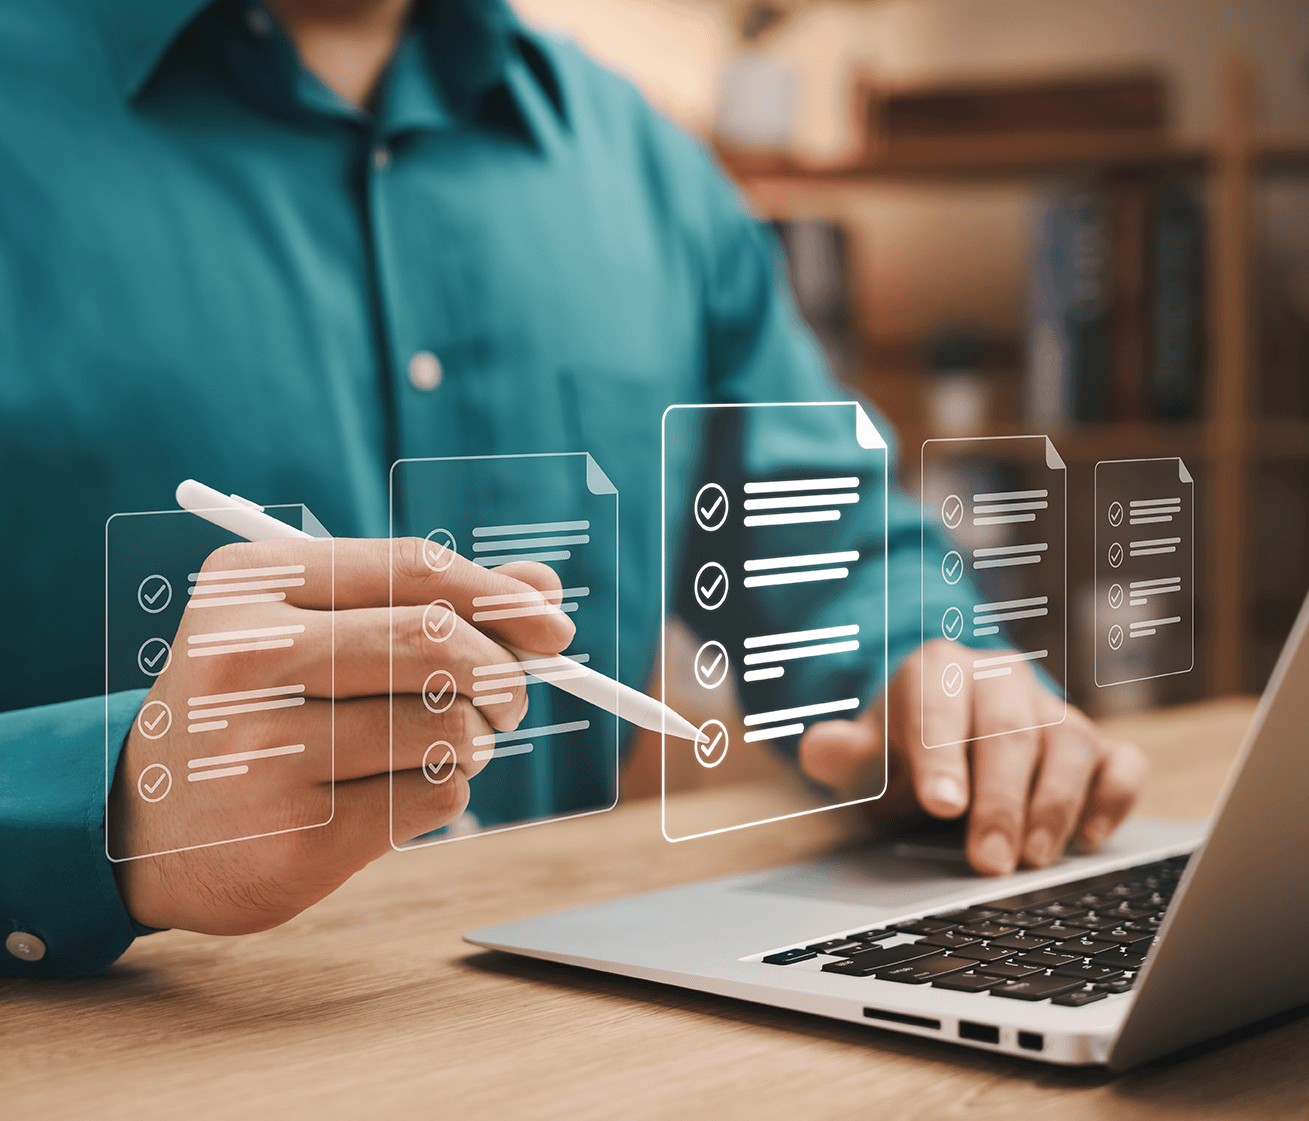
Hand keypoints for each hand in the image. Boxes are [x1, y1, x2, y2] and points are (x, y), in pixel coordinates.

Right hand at [108, 537, 573, 933]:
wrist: (144, 823)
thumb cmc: (255, 703)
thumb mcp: (314, 627)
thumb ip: (426, 599)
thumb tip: (543, 588)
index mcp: (251, 585)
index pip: (415, 567)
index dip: (501, 597)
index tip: (555, 629)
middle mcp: (247, 659)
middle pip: (438, 643)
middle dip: (502, 673)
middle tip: (509, 698)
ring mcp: (263, 752)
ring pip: (447, 725)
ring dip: (476, 739)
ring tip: (445, 744)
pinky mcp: (293, 837)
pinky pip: (434, 797)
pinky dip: (448, 790)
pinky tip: (399, 789)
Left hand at [798, 640, 1146, 874]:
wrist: (944, 735)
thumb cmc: (902, 752)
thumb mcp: (865, 754)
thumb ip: (842, 754)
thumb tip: (819, 749)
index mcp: (937, 670)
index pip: (939, 706)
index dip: (942, 756)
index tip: (941, 805)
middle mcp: (1000, 679)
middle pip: (1009, 730)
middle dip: (1000, 799)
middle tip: (989, 860)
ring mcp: (1051, 708)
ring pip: (1068, 742)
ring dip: (1055, 804)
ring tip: (1034, 859)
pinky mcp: (1094, 744)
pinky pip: (1119, 759)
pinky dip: (1113, 795)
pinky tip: (1091, 836)